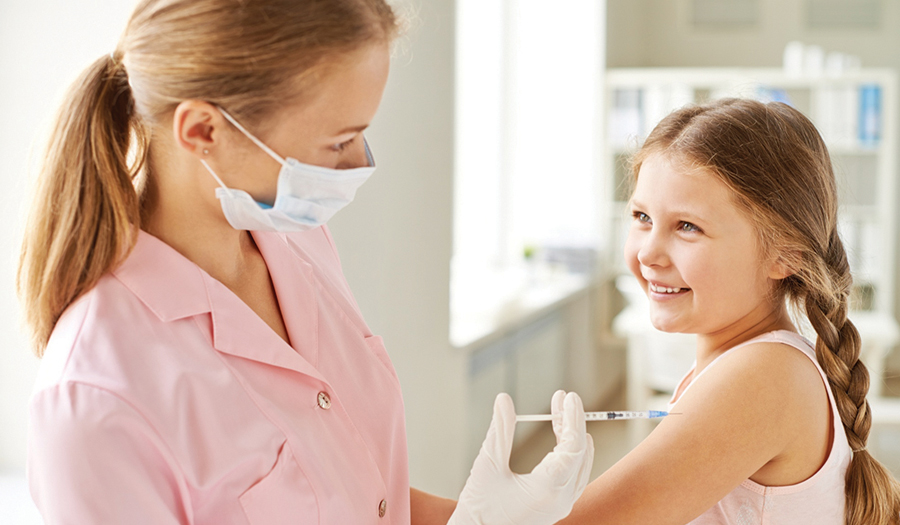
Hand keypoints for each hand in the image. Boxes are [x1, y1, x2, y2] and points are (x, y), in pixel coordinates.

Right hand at [448, 390, 593, 524]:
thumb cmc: (479, 509)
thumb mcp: (488, 465)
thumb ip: (500, 430)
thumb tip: (504, 400)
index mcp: (548, 488)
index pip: (573, 445)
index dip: (573, 418)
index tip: (569, 397)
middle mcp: (561, 499)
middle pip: (579, 452)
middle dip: (571, 422)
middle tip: (561, 398)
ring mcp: (561, 505)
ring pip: (579, 465)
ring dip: (571, 437)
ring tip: (559, 413)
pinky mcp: (556, 507)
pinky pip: (573, 476)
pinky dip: (569, 454)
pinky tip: (560, 440)